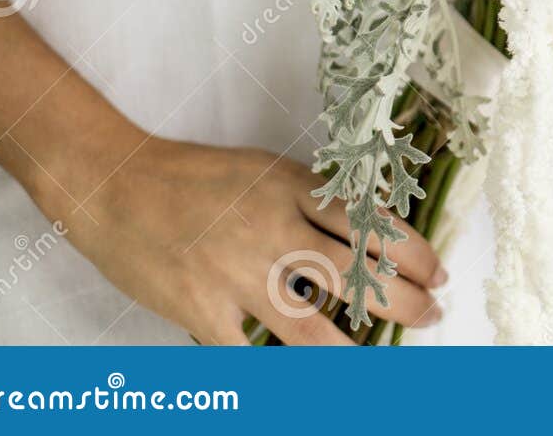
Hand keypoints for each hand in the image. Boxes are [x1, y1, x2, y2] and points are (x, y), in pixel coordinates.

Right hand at [45, 137, 445, 344]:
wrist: (114, 184)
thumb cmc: (192, 176)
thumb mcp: (264, 169)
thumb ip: (310, 197)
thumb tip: (366, 226)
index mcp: (292, 189)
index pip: (370, 223)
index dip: (414, 251)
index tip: (438, 269)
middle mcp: (272, 230)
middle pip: (355, 273)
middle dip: (404, 300)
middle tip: (431, 311)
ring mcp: (236, 273)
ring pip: (311, 325)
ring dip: (354, 347)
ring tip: (383, 355)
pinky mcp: (201, 309)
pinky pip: (249, 355)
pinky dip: (278, 374)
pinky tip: (308, 383)